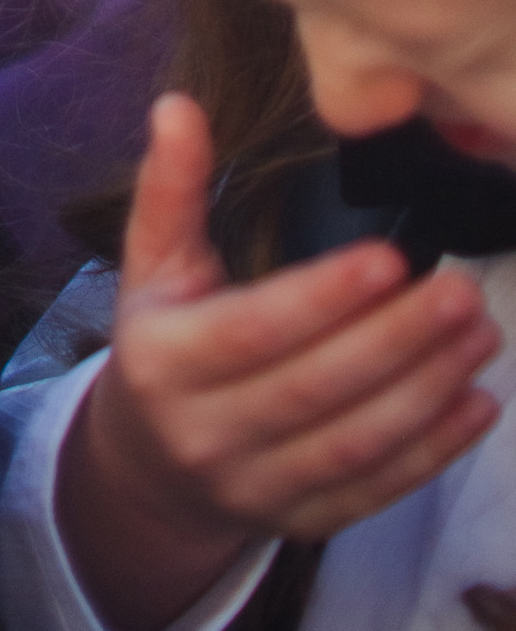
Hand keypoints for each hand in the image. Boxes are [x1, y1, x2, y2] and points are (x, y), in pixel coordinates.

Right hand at [58, 94, 501, 630]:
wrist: (150, 467)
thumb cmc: (163, 342)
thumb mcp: (152, 266)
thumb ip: (170, 189)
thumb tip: (177, 107)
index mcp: (163, 360)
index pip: (252, 331)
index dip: (323, 298)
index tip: (390, 257)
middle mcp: (204, 434)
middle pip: (313, 390)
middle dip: (396, 341)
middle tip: (461, 292)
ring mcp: (255, 488)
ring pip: (353, 445)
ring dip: (427, 392)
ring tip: (480, 335)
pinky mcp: (302, 523)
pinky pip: (375, 490)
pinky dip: (433, 452)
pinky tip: (477, 404)